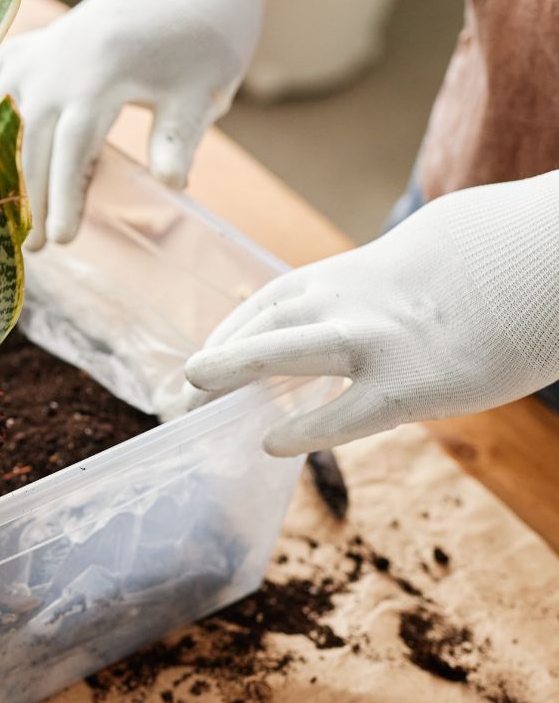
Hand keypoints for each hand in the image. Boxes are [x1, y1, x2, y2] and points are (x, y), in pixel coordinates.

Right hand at [0, 0, 267, 249]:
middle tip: (36, 248)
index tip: (62, 240)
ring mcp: (39, 52)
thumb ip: (179, 137)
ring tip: (8, 212)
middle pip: (30, 143)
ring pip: (2, 120)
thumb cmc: (204, 39)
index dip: (62, 197)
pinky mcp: (33, 45)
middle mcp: (57, 63)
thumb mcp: (201, 91)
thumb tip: (171, 183)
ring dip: (3, 167)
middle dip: (31, 199)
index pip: (70, 149)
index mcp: (100, 75)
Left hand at [185, 172, 558, 456]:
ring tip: (191, 397)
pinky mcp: (413, 383)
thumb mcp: (400, 277)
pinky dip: (305, 428)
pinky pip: (347, 412)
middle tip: (179, 390)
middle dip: (219, 356)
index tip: (202, 362)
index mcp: (346, 278)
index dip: (231, 335)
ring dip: (237, 369)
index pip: (270, 304)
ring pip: (291, 351)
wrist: (539, 259)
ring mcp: (378, 340)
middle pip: (266, 321)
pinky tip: (270, 444)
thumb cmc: (475, 274)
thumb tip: (328, 333)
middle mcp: (350, 301)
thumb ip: (357, 304)